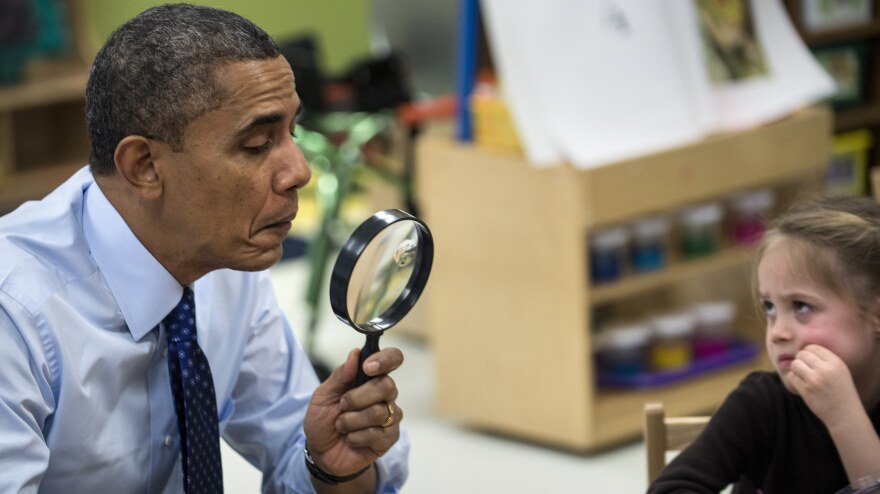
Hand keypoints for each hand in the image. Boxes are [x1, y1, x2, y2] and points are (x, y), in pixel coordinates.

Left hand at [303, 347, 403, 476]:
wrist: (320, 452)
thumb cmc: (323, 420)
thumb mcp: (323, 395)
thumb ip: (340, 375)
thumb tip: (355, 354)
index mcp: (371, 378)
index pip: (392, 359)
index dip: (386, 359)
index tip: (367, 367)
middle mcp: (385, 394)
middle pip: (387, 385)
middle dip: (358, 397)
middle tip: (342, 405)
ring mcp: (389, 416)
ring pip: (379, 412)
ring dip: (352, 420)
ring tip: (341, 425)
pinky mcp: (389, 437)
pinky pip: (377, 433)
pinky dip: (356, 436)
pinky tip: (350, 438)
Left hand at [789, 344, 859, 427]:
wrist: (845, 415)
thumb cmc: (841, 392)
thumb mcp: (840, 371)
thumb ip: (825, 360)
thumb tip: (803, 350)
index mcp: (836, 362)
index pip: (813, 347)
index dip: (808, 352)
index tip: (810, 361)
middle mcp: (826, 369)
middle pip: (801, 354)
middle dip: (800, 360)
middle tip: (805, 370)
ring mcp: (815, 380)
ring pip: (795, 364)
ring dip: (796, 370)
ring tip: (804, 377)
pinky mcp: (806, 390)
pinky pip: (792, 377)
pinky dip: (794, 381)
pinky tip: (802, 386)